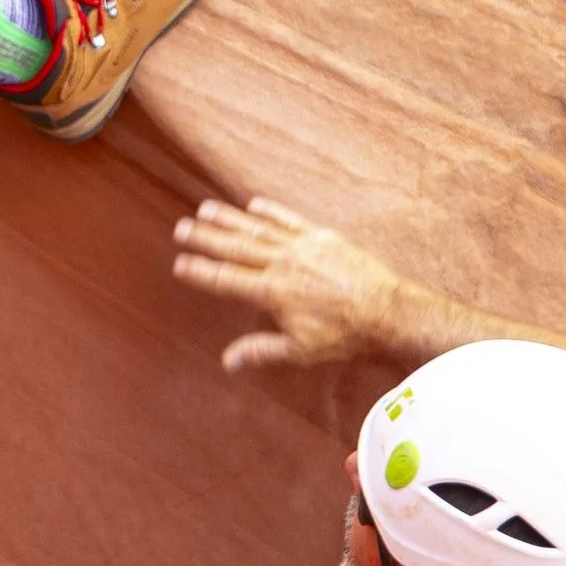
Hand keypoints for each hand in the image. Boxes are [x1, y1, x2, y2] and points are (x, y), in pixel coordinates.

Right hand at [171, 196, 407, 370]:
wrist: (386, 310)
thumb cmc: (343, 335)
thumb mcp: (299, 350)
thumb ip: (261, 351)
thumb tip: (227, 361)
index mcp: (272, 292)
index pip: (226, 279)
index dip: (201, 271)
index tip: (180, 264)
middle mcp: (281, 264)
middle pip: (235, 248)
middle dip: (205, 238)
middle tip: (181, 228)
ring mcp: (301, 246)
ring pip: (257, 229)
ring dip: (230, 219)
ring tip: (206, 209)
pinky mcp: (321, 237)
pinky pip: (289, 220)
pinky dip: (270, 212)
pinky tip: (253, 205)